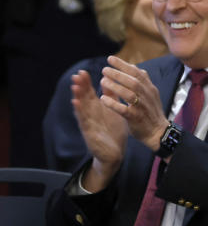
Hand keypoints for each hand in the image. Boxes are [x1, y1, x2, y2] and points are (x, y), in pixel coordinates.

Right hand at [71, 69, 128, 188]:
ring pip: (82, 109)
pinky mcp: (90, 133)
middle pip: (84, 99)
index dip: (86, 83)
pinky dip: (80, 112)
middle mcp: (91, 115)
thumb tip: (110, 81)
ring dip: (78, 98)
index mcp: (97, 109)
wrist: (115, 154)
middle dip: (80, 87)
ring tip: (74, 87)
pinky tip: (76, 104)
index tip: (82, 72)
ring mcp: (89, 124)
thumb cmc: (113, 132)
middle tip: (77, 75)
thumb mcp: (114, 111)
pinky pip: (84, 122)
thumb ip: (111, 98)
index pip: (90, 94)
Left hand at [97, 55, 167, 151]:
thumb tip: (131, 65)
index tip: (110, 59)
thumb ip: (141, 81)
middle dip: (118, 74)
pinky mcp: (136, 118)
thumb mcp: (150, 94)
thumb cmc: (151, 112)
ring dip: (115, 86)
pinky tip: (103, 99)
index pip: (137, 72)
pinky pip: (124, 110)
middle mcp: (147, 96)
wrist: (158, 132)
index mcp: (149, 88)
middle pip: (133, 81)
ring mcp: (142, 107)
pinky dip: (113, 104)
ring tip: (102, 81)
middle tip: (104, 69)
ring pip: (129, 94)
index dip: (123, 65)